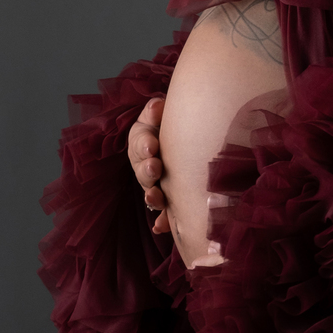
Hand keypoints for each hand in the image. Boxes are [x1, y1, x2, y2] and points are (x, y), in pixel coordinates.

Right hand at [130, 96, 169, 234]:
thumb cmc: (176, 123)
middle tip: (154, 168)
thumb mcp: (164, 114)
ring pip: (151, 191)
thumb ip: (157, 111)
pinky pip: (164, 212)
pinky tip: (161, 226)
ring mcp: (158, 183)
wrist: (194, 135)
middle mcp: (148, 164)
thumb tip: (157, 106)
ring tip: (155, 196)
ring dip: (152, 195)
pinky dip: (163, 220)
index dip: (144, 145)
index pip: (139, 143)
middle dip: (147, 170)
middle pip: (142, 170)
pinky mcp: (170, 200)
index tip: (152, 146)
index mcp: (145, 142)